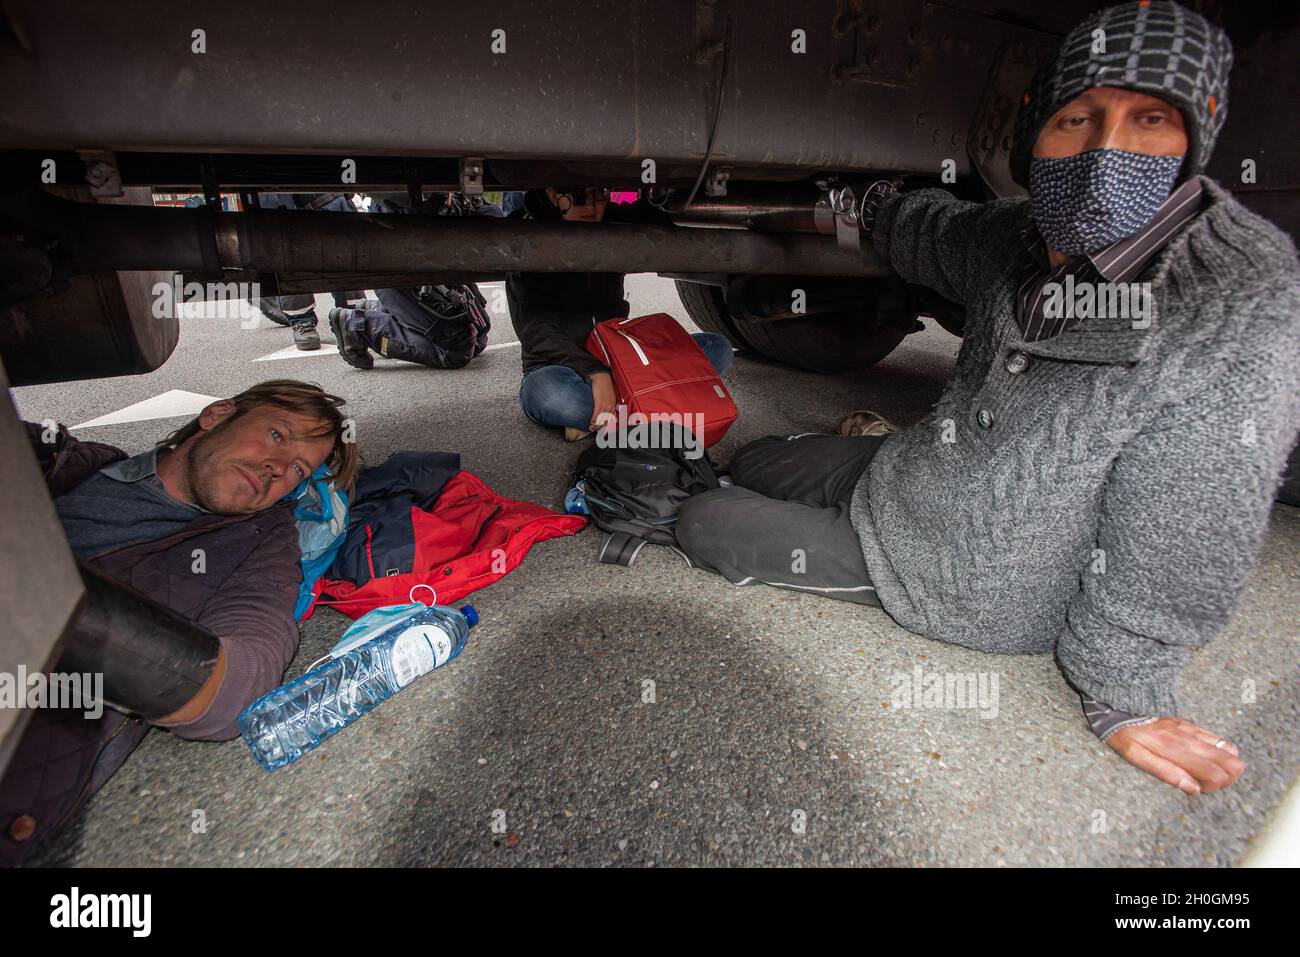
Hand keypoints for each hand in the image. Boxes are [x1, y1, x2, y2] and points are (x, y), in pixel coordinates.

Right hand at [589, 372, 616, 431]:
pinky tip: (591, 421)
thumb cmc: (605, 386)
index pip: (613, 419)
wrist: (602, 378)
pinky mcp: (600, 403)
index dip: (608, 426)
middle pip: (607, 421)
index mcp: (613, 405)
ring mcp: (606, 405)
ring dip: (596, 425)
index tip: (603, 430)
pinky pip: (597, 414)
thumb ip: (610, 403)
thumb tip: (610, 409)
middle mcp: (611, 406)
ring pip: (602, 419)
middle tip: (595, 430)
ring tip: (591, 428)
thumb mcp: (610, 395)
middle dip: (600, 427)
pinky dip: (594, 419)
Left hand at [1106, 717, 1243, 794]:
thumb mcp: (1136, 757)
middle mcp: (1190, 738)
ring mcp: (1192, 730)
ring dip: (1223, 765)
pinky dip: (1219, 752)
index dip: (1215, 786)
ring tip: (1204, 770)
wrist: (1119, 709)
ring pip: (1229, 750)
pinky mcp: (1190, 724)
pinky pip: (1217, 739)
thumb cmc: (1125, 736)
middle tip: (1206, 781)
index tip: (1200, 788)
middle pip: (1232, 762)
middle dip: (1226, 777)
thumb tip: (1193, 788)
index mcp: (1177, 750)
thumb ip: (1165, 772)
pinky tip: (1202, 757)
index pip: (1216, 773)